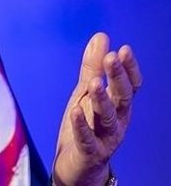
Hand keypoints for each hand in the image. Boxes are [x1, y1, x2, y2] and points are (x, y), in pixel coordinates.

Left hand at [53, 32, 142, 184]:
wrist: (77, 166)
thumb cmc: (85, 126)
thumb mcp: (86, 93)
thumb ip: (93, 67)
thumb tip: (102, 36)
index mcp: (117, 105)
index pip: (130, 86)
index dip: (128, 69)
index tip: (124, 49)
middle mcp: (116, 121)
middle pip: (122, 98)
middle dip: (118, 78)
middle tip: (112, 58)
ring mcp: (104, 138)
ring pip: (107, 119)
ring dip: (102, 100)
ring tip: (95, 83)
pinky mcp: (89, 153)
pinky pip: (87, 139)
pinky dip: (81, 126)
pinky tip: (74, 112)